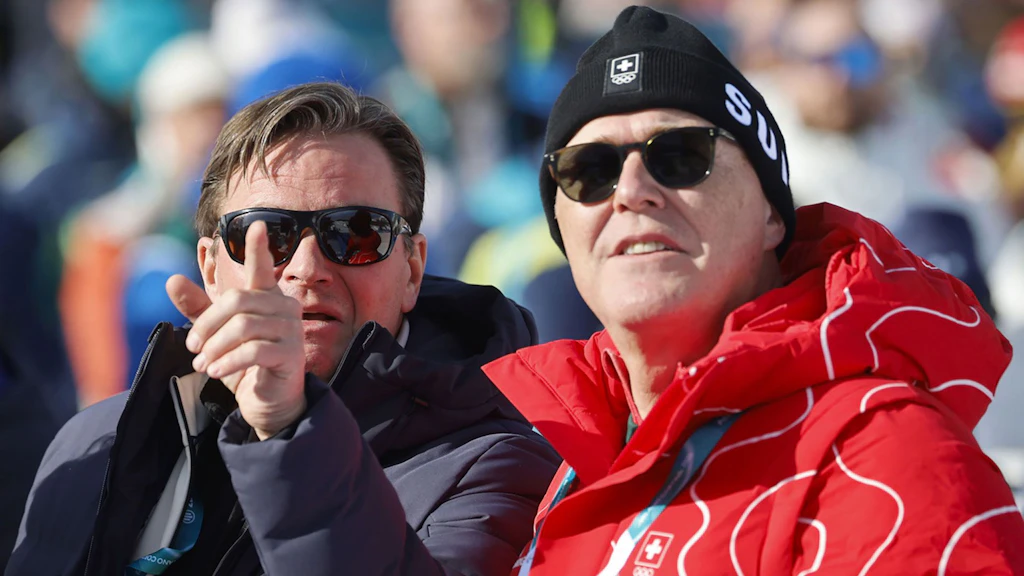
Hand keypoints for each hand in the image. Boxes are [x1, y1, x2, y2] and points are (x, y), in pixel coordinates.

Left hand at [167, 221, 306, 439]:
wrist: (269, 402)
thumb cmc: (246, 364)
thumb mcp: (217, 336)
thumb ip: (198, 309)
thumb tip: (170, 280)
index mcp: (267, 298)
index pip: (262, 268)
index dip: (258, 247)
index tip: (255, 224)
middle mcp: (284, 308)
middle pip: (237, 301)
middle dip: (207, 324)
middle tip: (192, 347)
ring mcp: (291, 331)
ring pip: (243, 326)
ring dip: (214, 347)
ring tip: (203, 364)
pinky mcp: (291, 355)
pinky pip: (253, 351)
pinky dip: (228, 362)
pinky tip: (216, 372)